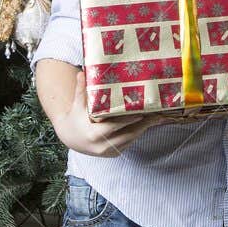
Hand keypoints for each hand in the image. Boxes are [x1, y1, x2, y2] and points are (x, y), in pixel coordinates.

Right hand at [45, 70, 164, 157]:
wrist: (70, 137)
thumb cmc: (75, 118)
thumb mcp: (77, 104)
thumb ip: (81, 89)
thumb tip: (82, 72)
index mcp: (94, 134)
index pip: (115, 126)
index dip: (129, 120)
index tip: (142, 112)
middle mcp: (102, 146)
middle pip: (128, 135)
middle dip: (144, 125)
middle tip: (157, 115)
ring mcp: (108, 151)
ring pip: (130, 140)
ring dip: (143, 129)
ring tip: (157, 118)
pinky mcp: (113, 154)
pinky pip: (128, 143)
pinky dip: (137, 134)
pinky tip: (147, 124)